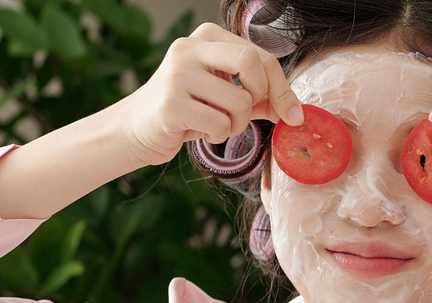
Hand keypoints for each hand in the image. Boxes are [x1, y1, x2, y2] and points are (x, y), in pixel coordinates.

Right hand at [116, 23, 302, 165]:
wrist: (136, 129)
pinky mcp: (170, 103)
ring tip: (217, 124)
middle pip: (252, 62)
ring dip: (237, 124)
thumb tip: (295, 112)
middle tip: (247, 113)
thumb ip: (260, 97)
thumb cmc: (187, 111)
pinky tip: (201, 131)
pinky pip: (219, 124)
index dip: (283, 88)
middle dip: (261, 96)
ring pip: (239, 102)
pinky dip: (218, 135)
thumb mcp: (225, 97)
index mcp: (208, 38)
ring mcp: (177, 74)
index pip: (261, 56)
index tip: (293, 115)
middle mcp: (190, 48)